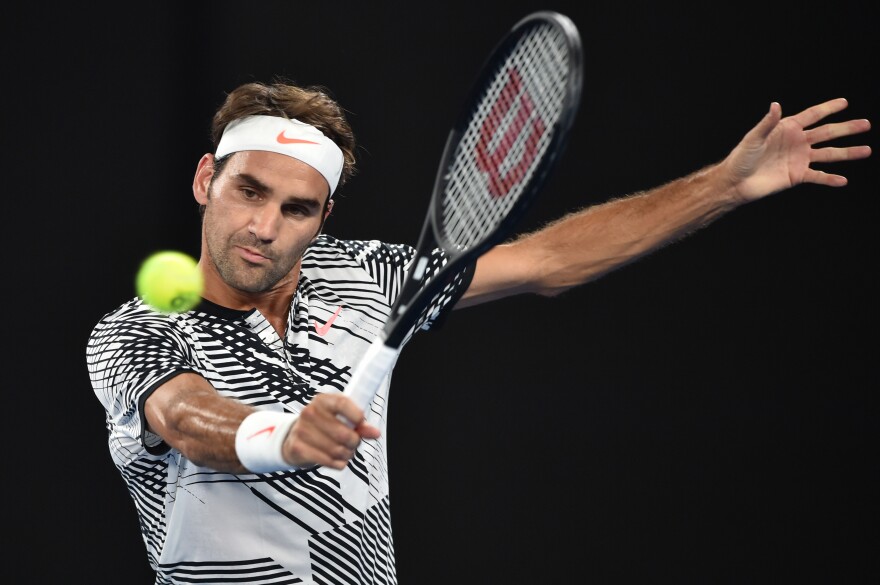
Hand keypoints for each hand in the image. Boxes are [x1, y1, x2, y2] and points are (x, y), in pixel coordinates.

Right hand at [282, 393, 381, 469]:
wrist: (295, 437)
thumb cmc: (323, 426)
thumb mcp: (340, 419)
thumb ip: (360, 425)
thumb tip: (375, 433)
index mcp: (322, 401)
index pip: (342, 403)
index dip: (356, 415)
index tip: (361, 423)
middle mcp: (310, 413)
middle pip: (343, 433)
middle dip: (354, 442)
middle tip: (354, 443)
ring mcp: (302, 430)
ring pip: (337, 450)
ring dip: (347, 454)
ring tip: (346, 452)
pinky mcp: (298, 448)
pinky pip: (328, 461)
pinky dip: (338, 463)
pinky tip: (338, 460)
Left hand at [723, 98, 870, 202]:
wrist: (736, 182)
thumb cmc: (741, 157)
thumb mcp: (754, 138)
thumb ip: (767, 123)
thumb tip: (776, 104)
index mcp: (788, 128)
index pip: (812, 115)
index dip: (828, 108)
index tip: (845, 102)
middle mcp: (797, 142)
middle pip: (827, 133)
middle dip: (847, 128)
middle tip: (866, 124)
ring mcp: (799, 158)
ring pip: (829, 154)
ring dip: (847, 152)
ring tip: (867, 150)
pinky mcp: (797, 175)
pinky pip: (818, 176)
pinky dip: (830, 178)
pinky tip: (843, 180)